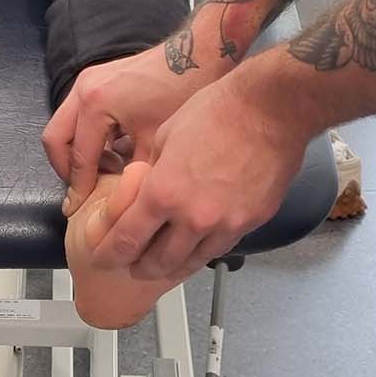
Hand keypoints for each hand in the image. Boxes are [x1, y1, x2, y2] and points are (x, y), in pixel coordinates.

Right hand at [44, 41, 220, 213]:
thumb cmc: (182, 93)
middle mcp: (83, 90)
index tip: (79, 210)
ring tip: (105, 173)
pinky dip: (89, 137)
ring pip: (64, 126)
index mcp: (95, 105)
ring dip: (78, 152)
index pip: (79, 158)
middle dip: (66, 169)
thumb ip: (134, 176)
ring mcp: (87, 81)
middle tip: (82, 191)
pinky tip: (115, 153)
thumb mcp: (157, 142)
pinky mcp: (97, 79)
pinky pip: (79, 115)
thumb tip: (123, 206)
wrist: (198, 54)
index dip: (80, 188)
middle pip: (55, 139)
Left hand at [88, 76, 313, 280]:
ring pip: (193, 261)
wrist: (269, 108)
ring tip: (165, 265)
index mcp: (163, 193)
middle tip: (135, 267)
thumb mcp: (166, 137)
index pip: (126, 239)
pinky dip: (205, 249)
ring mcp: (226, 223)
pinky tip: (199, 245)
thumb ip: (153, 173)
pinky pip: (222, 245)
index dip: (110, 254)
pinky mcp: (251, 221)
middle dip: (142, 268)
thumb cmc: (217, 111)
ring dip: (175, 266)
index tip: (105, 257)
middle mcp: (193, 217)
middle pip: (159, 261)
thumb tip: (145, 190)